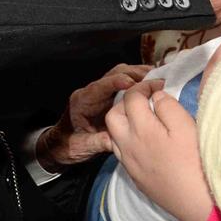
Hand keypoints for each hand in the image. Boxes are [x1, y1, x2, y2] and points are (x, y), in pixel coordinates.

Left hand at [38, 64, 155, 169]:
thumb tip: (117, 141)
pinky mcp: (109, 97)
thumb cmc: (68, 146)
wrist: (61, 146)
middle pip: (114, 74)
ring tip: (158, 80)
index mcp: (83, 101)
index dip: (117, 82)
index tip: (134, 83)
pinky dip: (138, 83)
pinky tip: (152, 87)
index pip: (100, 86)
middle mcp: (92, 92)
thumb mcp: (82, 147)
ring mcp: (101, 93)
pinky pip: (125, 84)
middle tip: (156, 79)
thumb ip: (98, 143)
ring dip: (139, 75)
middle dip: (135, 73)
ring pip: (121, 75)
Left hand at [105, 84, 212, 220]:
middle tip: (148, 100)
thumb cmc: (195, 161)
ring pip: (115, 134)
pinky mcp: (135, 176)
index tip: (160, 86)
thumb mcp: (186, 126)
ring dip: (125, 121)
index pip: (131, 98)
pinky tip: (147, 141)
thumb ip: (167, 106)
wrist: (197, 203)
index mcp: (140, 129)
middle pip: (114, 115)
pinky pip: (122, 151)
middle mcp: (127, 145)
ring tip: (146, 118)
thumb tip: (156, 98)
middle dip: (127, 102)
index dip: (144, 86)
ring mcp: (129, 163)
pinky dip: (128, 138)